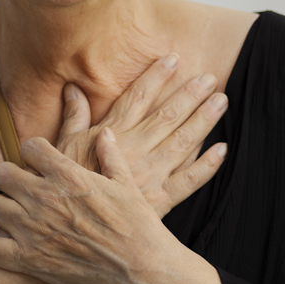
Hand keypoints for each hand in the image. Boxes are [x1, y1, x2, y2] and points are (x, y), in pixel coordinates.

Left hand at [0, 130, 181, 283]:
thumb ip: (111, 156)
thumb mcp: (128, 186)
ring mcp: (33, 230)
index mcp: (68, 176)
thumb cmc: (139, 228)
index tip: (37, 161)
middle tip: (19, 186)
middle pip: (2, 173)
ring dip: (0, 206)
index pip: (29, 147)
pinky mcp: (27, 260)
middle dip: (9, 176)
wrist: (140, 273)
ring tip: (12, 212)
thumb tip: (105, 134)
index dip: (32, 152)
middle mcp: (45, 198)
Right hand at [55, 55, 227, 217]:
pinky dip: (207, 165)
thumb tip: (73, 89)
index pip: (138, 98)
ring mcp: (149, 176)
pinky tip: (222, 149)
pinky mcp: (159, 201)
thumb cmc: (62, 184)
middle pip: (167, 116)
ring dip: (203, 120)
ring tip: (221, 102)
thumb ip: (73, 117)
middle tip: (210, 78)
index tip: (174, 59)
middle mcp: (134, 150)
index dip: (157, 77)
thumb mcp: (63, 147)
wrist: (69, 224)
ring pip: (182, 142)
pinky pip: (188, 180)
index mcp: (111, 135)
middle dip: (190, 95)